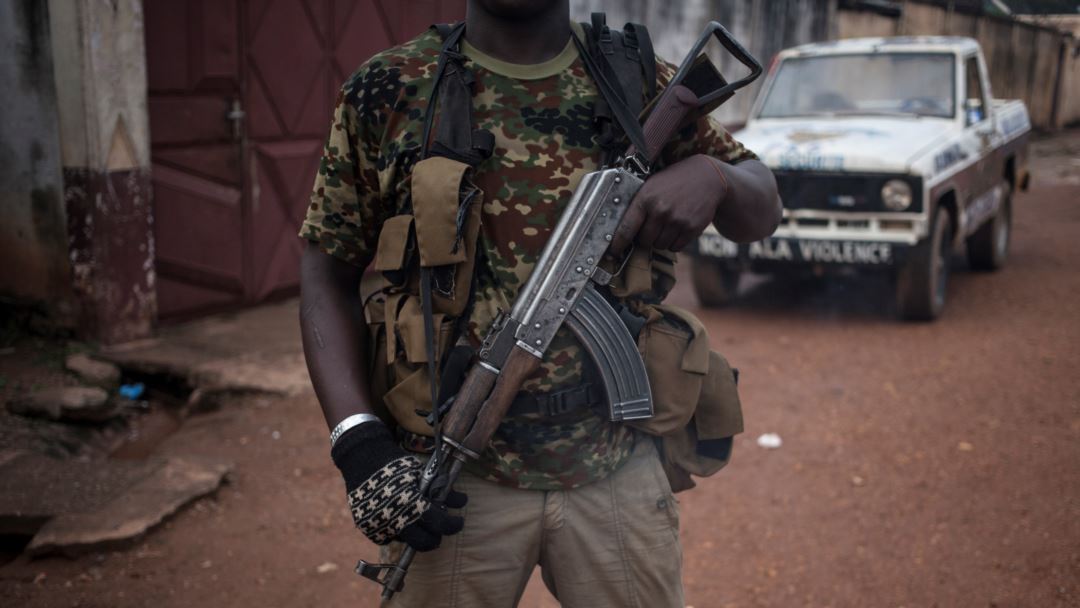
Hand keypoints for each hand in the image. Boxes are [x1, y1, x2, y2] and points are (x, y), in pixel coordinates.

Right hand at [332, 421, 466, 550]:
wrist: (362, 458)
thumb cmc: (396, 465)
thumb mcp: (422, 474)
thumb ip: (440, 490)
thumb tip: (461, 501)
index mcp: (412, 503)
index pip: (438, 524)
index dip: (452, 525)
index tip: (458, 522)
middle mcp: (396, 519)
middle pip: (424, 542)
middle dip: (436, 538)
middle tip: (439, 529)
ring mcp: (380, 526)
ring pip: (407, 541)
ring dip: (417, 534)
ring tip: (420, 521)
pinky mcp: (369, 529)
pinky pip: (390, 537)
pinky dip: (398, 531)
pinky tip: (402, 518)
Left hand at [611, 154, 728, 252]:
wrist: (708, 178)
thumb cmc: (674, 182)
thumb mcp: (652, 185)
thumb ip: (638, 205)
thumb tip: (620, 231)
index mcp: (645, 198)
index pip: (626, 228)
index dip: (618, 243)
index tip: (613, 252)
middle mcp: (660, 210)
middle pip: (644, 241)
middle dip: (645, 238)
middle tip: (652, 227)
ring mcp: (677, 220)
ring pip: (660, 246)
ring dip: (661, 240)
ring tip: (667, 224)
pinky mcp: (691, 228)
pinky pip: (675, 247)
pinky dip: (674, 242)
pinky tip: (678, 227)